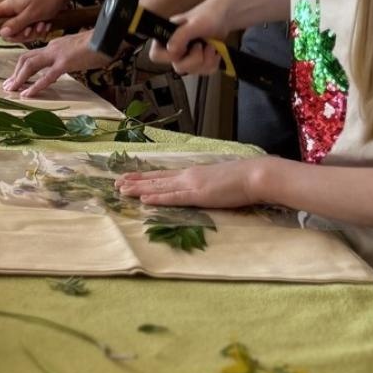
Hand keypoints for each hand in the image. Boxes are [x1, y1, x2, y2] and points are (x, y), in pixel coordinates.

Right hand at [0, 0, 70, 39]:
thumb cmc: (46, 0)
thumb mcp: (31, 14)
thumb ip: (16, 24)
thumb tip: (1, 34)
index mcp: (7, 7)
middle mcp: (11, 12)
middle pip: (5, 33)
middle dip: (20, 35)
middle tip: (31, 29)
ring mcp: (19, 17)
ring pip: (19, 34)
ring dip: (32, 32)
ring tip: (42, 24)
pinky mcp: (28, 20)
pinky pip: (29, 33)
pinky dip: (38, 30)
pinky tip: (46, 24)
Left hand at [0, 30, 111, 96]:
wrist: (109, 36)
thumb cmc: (99, 43)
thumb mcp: (79, 49)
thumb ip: (70, 56)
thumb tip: (68, 63)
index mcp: (55, 45)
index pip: (32, 55)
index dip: (21, 67)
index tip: (16, 78)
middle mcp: (52, 48)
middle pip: (25, 58)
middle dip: (15, 72)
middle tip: (8, 86)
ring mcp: (58, 55)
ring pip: (30, 66)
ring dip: (19, 79)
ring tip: (11, 90)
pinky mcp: (65, 63)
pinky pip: (47, 76)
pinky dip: (35, 86)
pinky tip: (28, 94)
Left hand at [115, 157, 273, 210]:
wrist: (256, 175)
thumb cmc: (242, 179)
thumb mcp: (219, 181)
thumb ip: (207, 185)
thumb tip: (202, 189)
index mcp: (193, 173)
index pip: (164, 175)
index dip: (145, 176)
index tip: (129, 177)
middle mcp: (188, 176)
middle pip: (156, 179)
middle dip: (135, 181)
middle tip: (116, 183)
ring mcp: (191, 184)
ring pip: (160, 187)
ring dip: (139, 189)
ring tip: (121, 190)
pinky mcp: (198, 195)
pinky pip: (173, 198)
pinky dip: (157, 198)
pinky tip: (144, 199)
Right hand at [151, 0, 233, 73]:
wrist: (224, 17)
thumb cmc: (208, 15)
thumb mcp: (194, 24)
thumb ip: (181, 35)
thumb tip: (170, 50)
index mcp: (167, 36)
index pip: (157, 55)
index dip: (170, 56)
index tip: (184, 48)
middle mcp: (175, 47)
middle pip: (178, 67)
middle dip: (195, 59)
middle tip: (201, 45)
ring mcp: (187, 56)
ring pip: (192, 71)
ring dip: (207, 60)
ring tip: (210, 46)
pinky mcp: (198, 62)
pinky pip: (204, 72)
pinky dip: (213, 63)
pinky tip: (214, 52)